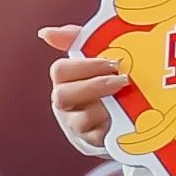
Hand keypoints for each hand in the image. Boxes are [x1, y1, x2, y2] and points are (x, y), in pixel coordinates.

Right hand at [38, 24, 128, 155]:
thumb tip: (46, 33)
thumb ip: (79, 41)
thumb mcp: (99, 60)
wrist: (127, 118)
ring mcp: (78, 125)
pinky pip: (97, 138)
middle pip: (62, 95)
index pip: (60, 70)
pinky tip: (129, 118)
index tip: (113, 61)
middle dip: (93, 86)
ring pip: (79, 120)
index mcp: (66, 81)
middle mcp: (67, 104)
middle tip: (123, 80)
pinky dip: (111, 128)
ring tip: (127, 99)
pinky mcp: (95, 142)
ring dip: (102, 108)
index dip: (84, 65)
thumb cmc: (108, 84)